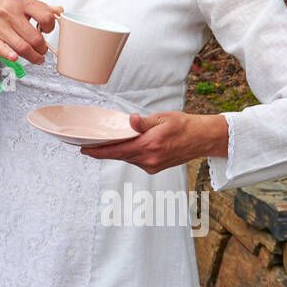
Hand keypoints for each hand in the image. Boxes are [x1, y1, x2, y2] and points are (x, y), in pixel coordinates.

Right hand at [0, 0, 62, 62]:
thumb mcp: (17, 0)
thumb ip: (38, 6)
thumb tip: (59, 10)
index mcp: (20, 0)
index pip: (45, 16)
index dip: (50, 27)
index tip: (46, 31)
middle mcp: (10, 12)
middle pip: (35, 37)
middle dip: (42, 48)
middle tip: (42, 50)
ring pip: (23, 47)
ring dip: (33, 57)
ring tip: (37, 58)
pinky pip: (3, 50)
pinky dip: (11, 56)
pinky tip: (16, 58)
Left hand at [81, 111, 228, 171]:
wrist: (202, 139)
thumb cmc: (183, 126)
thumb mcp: (163, 118)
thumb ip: (144, 123)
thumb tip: (131, 121)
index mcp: (149, 146)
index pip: (117, 151)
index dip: (99, 151)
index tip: (84, 150)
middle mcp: (149, 160)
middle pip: (119, 156)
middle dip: (104, 150)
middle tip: (88, 144)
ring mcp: (152, 166)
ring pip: (127, 158)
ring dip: (117, 151)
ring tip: (105, 142)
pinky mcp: (155, 168)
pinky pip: (136, 160)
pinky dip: (129, 153)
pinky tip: (127, 144)